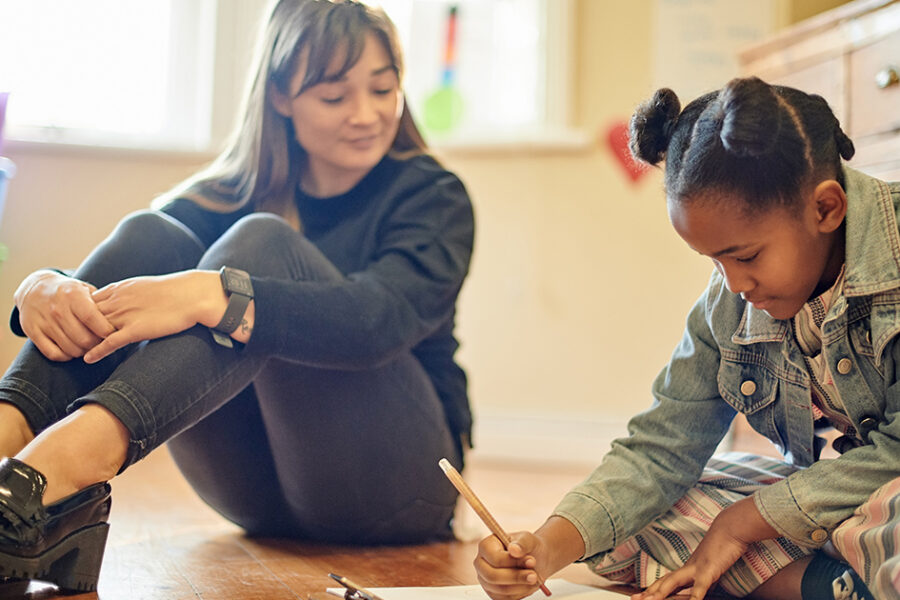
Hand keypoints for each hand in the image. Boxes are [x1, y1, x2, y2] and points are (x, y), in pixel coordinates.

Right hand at [14, 270, 115, 360]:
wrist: (34, 289)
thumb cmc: (67, 291)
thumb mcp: (84, 289)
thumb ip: (100, 302)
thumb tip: (119, 319)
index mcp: (73, 296)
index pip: (93, 319)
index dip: (106, 331)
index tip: (114, 334)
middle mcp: (58, 309)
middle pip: (84, 339)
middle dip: (97, 345)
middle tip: (102, 343)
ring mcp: (44, 322)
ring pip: (70, 349)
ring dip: (84, 352)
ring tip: (89, 347)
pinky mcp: (33, 332)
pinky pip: (53, 354)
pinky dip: (66, 356)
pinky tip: (72, 351)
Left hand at [85, 270, 219, 362]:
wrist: (191, 295)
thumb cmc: (175, 290)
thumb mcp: (145, 286)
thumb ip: (131, 294)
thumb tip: (128, 301)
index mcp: (118, 289)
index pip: (87, 301)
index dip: (79, 313)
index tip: (75, 323)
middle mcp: (117, 301)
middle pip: (85, 316)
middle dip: (75, 327)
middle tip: (69, 340)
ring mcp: (125, 315)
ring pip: (94, 329)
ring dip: (83, 341)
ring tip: (74, 352)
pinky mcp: (135, 329)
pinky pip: (110, 342)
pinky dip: (97, 351)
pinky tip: (89, 359)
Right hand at [475, 532, 545, 599]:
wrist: (535, 559)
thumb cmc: (528, 547)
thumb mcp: (528, 540)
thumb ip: (522, 543)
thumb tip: (514, 549)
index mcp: (486, 546)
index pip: (495, 559)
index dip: (514, 562)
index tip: (532, 561)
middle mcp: (481, 563)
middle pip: (492, 577)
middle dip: (516, 577)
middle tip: (534, 576)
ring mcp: (485, 579)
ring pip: (501, 590)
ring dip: (521, 586)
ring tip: (534, 578)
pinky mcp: (493, 593)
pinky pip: (505, 598)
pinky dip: (520, 593)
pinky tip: (527, 584)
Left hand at [632, 497, 778, 599]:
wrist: (731, 528)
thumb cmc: (723, 545)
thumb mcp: (711, 565)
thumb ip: (703, 578)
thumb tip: (698, 589)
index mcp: (689, 567)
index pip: (667, 580)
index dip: (653, 588)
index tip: (640, 594)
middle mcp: (688, 567)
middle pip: (665, 582)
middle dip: (649, 592)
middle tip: (634, 598)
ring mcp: (696, 568)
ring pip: (673, 582)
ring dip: (660, 593)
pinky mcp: (709, 570)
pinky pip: (699, 586)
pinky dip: (694, 597)